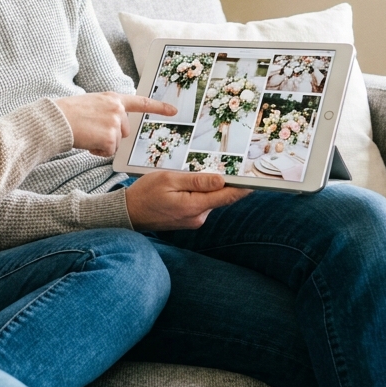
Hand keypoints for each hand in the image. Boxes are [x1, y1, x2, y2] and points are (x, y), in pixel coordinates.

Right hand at [54, 92, 177, 156]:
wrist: (57, 120)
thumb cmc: (69, 113)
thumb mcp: (92, 104)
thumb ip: (108, 111)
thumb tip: (116, 129)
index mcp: (113, 98)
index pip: (141, 102)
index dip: (158, 107)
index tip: (174, 110)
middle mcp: (117, 109)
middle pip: (125, 131)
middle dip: (111, 135)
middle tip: (92, 130)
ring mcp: (115, 123)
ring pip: (116, 142)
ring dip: (103, 143)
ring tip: (87, 134)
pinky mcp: (110, 138)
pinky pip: (108, 151)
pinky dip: (98, 151)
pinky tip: (87, 142)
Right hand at [124, 170, 250, 229]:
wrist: (128, 213)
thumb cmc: (146, 193)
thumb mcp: (169, 180)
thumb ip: (196, 181)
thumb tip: (222, 180)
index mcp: (194, 206)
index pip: (227, 196)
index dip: (243, 187)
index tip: (257, 179)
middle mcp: (198, 217)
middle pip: (219, 196)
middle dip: (219, 182)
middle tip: (213, 165)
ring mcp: (194, 220)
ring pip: (209, 199)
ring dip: (205, 188)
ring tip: (184, 178)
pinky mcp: (189, 220)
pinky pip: (200, 204)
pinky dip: (197, 194)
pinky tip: (181, 188)